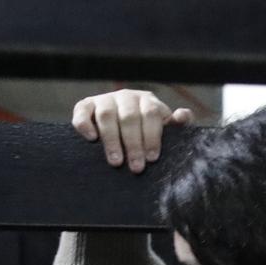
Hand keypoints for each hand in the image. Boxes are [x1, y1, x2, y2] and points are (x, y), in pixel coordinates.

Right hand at [72, 89, 193, 173]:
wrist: (122, 128)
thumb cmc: (148, 132)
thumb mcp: (165, 129)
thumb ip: (178, 125)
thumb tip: (183, 115)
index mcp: (148, 101)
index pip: (151, 114)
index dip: (152, 136)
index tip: (152, 158)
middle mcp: (126, 97)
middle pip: (129, 118)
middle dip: (133, 144)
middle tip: (136, 167)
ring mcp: (105, 100)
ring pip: (106, 115)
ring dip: (111, 139)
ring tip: (116, 162)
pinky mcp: (86, 105)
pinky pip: (81, 111)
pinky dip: (84, 123)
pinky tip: (92, 139)